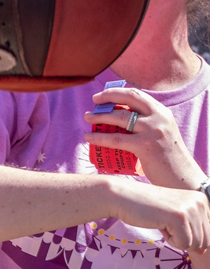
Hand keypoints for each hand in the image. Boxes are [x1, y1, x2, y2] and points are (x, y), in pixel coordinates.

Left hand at [84, 87, 204, 188]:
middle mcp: (159, 117)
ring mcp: (153, 130)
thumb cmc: (166, 157)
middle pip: (129, 98)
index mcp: (162, 112)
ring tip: (87, 118)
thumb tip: (119, 117)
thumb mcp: (160, 133)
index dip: (117, 92)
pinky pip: (116, 139)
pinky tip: (88, 137)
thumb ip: (147, 123)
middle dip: (108, 96)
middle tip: (93, 101)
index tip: (102, 95)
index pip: (137, 94)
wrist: (181, 177)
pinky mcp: (145, 146)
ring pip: (119, 117)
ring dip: (99, 116)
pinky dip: (99, 137)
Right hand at [111, 182, 209, 251]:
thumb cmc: (147, 208)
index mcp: (202, 200)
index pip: (209, 233)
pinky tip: (159, 224)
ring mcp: (191, 209)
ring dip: (176, 240)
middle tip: (166, 223)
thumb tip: (203, 251)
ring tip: (162, 222)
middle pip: (206, 241)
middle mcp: (200, 202)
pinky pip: (184, 244)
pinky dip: (169, 240)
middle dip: (184, 239)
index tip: (172, 221)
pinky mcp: (179, 218)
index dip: (189, 235)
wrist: (123, 197)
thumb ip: (192, 232)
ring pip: (196, 245)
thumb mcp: (175, 219)